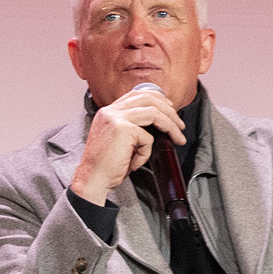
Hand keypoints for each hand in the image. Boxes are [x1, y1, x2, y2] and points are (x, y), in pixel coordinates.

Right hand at [70, 84, 188, 204]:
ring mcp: (115, 118)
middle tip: (180, 126)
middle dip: (170, 111)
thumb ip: (132, 126)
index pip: (137, 94)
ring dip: (170, 126)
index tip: (170, 109)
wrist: (92, 179)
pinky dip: (146, 152)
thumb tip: (159, 120)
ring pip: (154, 113)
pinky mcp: (122, 129)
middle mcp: (110, 111)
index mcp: (108, 111)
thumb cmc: (106, 164)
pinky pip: (147, 138)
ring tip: (178, 138)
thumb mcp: (119, 139)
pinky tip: (136, 162)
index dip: (158, 99)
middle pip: (148, 98)